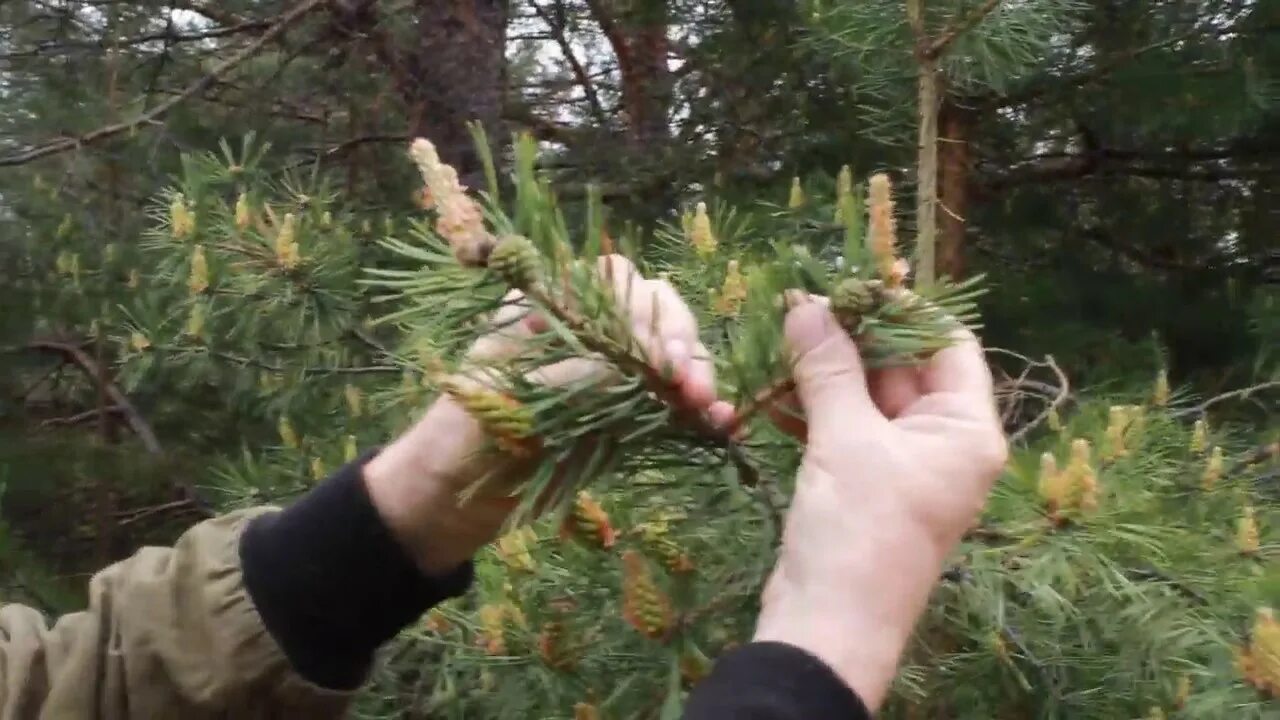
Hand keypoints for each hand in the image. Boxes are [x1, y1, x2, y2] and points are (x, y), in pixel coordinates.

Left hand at [363, 255, 730, 573]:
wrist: (447, 501)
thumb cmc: (459, 437)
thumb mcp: (506, 400)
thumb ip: (570, 376)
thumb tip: (638, 365)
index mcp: (546, 306)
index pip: (612, 282)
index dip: (642, 311)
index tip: (655, 358)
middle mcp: (584, 329)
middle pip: (654, 309)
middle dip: (679, 340)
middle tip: (689, 385)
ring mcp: (608, 372)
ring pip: (670, 352)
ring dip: (695, 374)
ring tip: (708, 408)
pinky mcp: (623, 416)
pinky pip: (668, 401)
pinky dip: (695, 409)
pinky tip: (718, 423)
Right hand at [753, 297, 1007, 709]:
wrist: (827, 627)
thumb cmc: (858, 531)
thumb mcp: (845, 440)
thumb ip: (828, 367)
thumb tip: (806, 303)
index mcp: (965, 430)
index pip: (948, 346)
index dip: (902, 312)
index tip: (851, 284)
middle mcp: (943, 444)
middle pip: (903, 368)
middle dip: (852, 337)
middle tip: (801, 302)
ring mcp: (902, 466)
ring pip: (866, 398)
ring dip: (825, 370)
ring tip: (779, 333)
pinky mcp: (863, 485)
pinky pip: (843, 429)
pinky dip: (812, 407)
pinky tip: (772, 386)